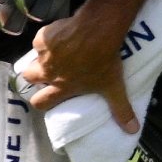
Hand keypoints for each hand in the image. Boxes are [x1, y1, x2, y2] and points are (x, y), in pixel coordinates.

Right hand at [20, 12, 137, 132]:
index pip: (40, 102)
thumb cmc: (105, 61)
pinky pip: (43, 38)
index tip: (47, 94)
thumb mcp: (114, 87)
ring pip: (34, 56)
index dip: (41, 100)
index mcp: (62, 87)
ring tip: (60, 50)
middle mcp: (48, 72)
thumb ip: (121, 109)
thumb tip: (132, 130)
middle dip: (36, 74)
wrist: (97, 31)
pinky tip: (65, 34)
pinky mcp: (44, 37)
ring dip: (44, 55)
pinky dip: (52, 37)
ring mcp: (44, 55)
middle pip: (28, 77)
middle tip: (50, 69)